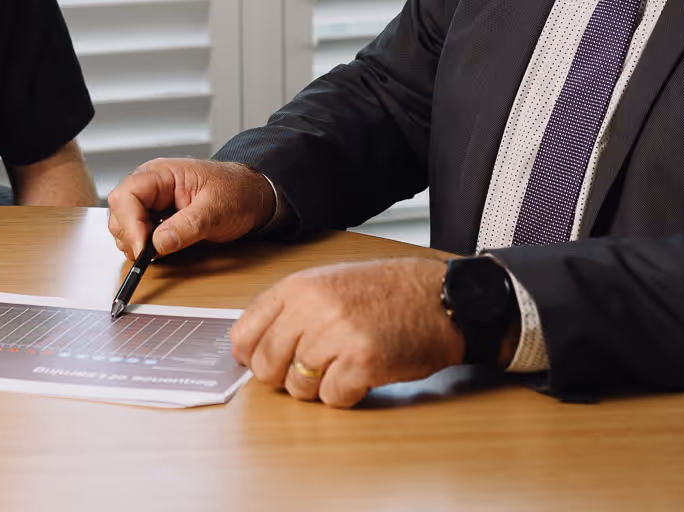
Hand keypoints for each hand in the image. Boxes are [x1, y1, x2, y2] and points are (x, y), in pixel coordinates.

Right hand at [105, 158, 276, 259]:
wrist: (251, 195)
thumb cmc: (237, 192)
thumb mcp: (216, 210)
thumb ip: (187, 226)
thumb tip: (158, 244)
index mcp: (161, 174)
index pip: (127, 196)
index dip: (130, 225)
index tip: (142, 249)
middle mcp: (150, 185)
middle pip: (119, 212)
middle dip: (131, 236)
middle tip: (152, 255)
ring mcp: (151, 202)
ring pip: (123, 225)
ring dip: (136, 243)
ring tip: (163, 250)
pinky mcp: (155, 217)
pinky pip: (136, 233)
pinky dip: (143, 246)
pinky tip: (163, 249)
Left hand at [229, 258, 463, 406]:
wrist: (439, 298)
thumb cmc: (387, 294)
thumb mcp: (328, 284)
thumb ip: (288, 311)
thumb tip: (249, 349)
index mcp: (297, 287)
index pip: (244, 335)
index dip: (253, 357)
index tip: (270, 362)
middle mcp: (311, 308)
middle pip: (266, 367)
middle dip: (286, 377)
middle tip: (315, 368)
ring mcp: (336, 335)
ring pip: (297, 388)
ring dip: (319, 387)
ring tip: (345, 365)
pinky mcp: (361, 362)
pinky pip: (332, 398)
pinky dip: (347, 395)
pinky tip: (364, 374)